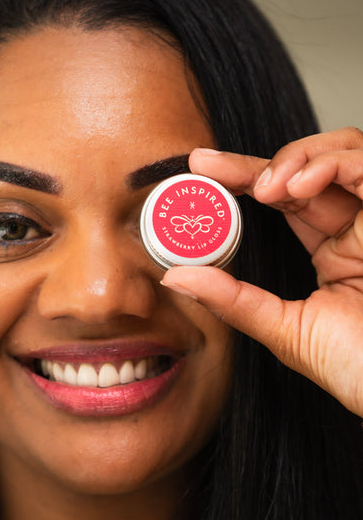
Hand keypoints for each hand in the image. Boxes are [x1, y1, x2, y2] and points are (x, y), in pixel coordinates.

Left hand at [161, 128, 362, 416]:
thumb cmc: (356, 369)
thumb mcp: (285, 331)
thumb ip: (234, 301)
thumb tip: (175, 277)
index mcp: (334, 253)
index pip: (285, 200)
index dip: (243, 178)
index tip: (200, 168)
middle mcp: (358, 228)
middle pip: (306, 168)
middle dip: (254, 162)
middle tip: (209, 166)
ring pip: (342, 151)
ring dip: (295, 158)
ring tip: (262, 188)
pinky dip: (331, 163)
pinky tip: (297, 186)